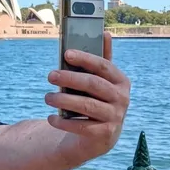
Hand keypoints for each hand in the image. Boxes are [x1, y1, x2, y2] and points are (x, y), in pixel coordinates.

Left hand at [44, 33, 130, 152]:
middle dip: (70, 79)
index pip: (103, 66)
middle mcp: (122, 98)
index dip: (85, 58)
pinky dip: (63, 122)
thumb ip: (101, 60)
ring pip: (87, 106)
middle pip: (93, 84)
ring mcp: (115, 117)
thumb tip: (105, 33)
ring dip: (63, 100)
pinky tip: (51, 118)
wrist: (101, 136)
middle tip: (50, 75)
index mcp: (121, 81)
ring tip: (47, 97)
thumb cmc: (97, 100)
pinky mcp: (105, 134)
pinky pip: (81, 126)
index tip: (66, 54)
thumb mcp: (101, 81)